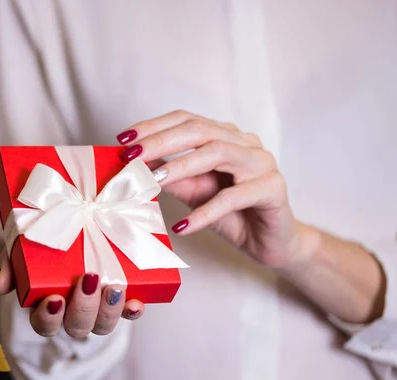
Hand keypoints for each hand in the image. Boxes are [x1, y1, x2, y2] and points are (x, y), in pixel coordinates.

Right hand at [0, 253, 144, 337]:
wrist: (80, 217)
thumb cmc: (46, 239)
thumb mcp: (23, 246)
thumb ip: (10, 262)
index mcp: (47, 304)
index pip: (44, 323)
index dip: (49, 318)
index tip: (54, 299)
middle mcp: (73, 311)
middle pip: (77, 327)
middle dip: (83, 308)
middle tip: (87, 280)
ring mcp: (98, 307)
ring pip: (103, 325)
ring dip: (109, 311)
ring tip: (114, 287)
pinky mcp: (121, 298)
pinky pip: (129, 312)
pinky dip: (133, 310)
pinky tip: (136, 303)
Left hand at [117, 110, 314, 269]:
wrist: (271, 243)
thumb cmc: (233, 215)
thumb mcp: (195, 194)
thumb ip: (172, 178)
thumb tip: (137, 167)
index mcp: (226, 136)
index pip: (186, 120)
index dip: (154, 126)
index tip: (124, 139)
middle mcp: (245, 142)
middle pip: (199, 131)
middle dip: (161, 142)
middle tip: (132, 157)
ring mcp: (262, 162)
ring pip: (217, 154)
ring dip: (180, 167)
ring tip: (153, 182)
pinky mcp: (272, 188)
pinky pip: (233, 197)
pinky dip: (204, 212)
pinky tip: (182, 226)